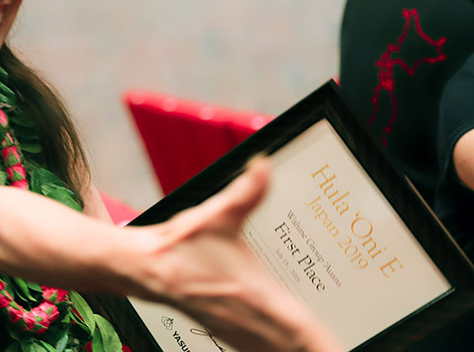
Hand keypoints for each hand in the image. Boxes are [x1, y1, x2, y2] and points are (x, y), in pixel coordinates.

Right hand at [147, 160, 342, 351]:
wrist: (150, 268)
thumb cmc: (183, 247)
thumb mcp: (218, 215)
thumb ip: (247, 190)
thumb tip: (264, 164)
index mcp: (257, 297)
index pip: (304, 333)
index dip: (327, 346)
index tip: (346, 349)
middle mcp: (252, 322)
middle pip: (297, 351)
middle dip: (322, 350)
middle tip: (344, 347)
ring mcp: (240, 332)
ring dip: (301, 351)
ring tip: (326, 347)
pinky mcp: (229, 332)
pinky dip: (281, 350)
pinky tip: (287, 345)